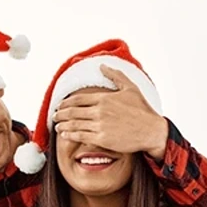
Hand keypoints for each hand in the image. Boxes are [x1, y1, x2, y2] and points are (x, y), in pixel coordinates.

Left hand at [52, 65, 168, 159]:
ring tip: (57, 126)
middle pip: (72, 111)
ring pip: (74, 124)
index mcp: (104, 98)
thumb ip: (115, 76)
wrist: (151, 130)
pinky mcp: (102, 139)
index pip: (78, 99)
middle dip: (60, 114)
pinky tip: (65, 135)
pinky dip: (70, 135)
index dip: (65, 102)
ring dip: (63, 125)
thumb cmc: (142, 110)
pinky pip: (81, 136)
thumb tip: (102, 66)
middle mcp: (100, 111)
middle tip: (54, 115)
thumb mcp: (130, 88)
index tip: (60, 105)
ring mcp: (100, 125)